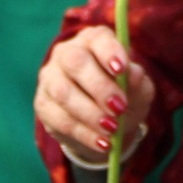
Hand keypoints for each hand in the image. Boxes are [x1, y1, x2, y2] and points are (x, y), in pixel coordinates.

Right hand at [33, 25, 155, 164]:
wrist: (104, 121)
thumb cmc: (124, 94)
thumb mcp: (139, 89)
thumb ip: (138, 81)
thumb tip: (133, 74)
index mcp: (94, 40)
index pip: (97, 38)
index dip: (109, 51)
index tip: (121, 69)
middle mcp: (67, 53)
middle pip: (75, 62)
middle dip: (99, 87)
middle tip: (119, 108)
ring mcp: (50, 78)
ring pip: (63, 92)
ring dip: (90, 113)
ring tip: (112, 130)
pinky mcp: (43, 104)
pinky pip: (59, 119)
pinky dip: (84, 133)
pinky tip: (102, 143)